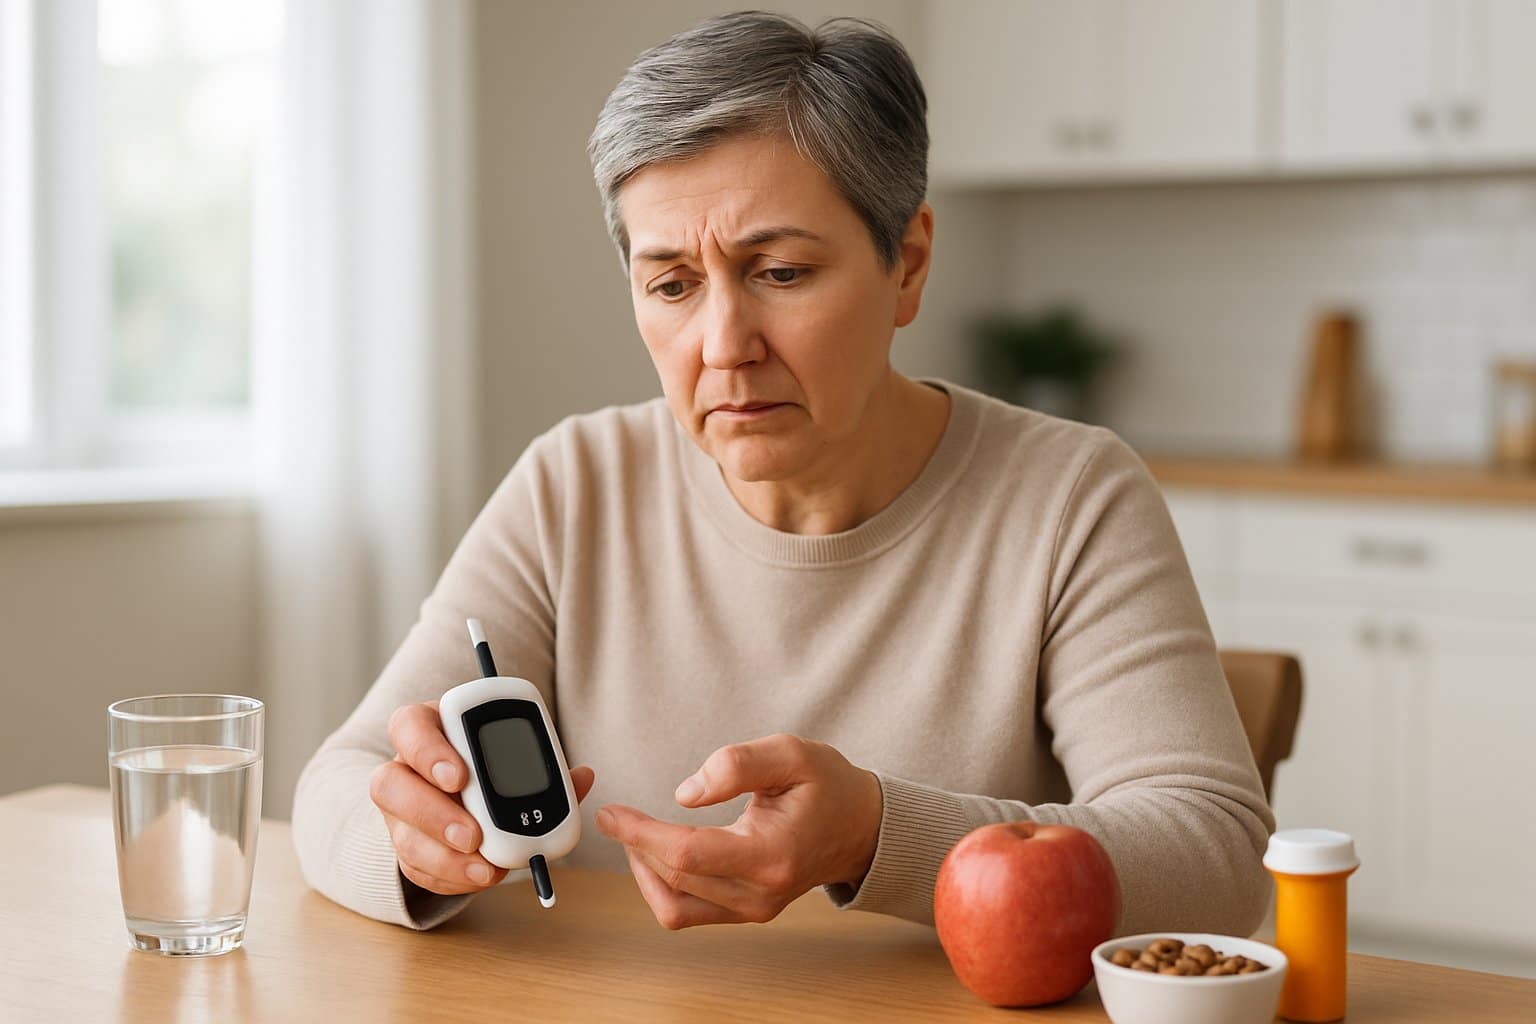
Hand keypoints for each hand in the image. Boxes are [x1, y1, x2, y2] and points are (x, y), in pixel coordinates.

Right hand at [370, 700, 596, 895]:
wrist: (467, 792)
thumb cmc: (492, 762)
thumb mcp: (514, 751)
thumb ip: (543, 763)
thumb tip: (582, 777)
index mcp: (429, 729)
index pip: (408, 727)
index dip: (428, 751)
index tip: (460, 775)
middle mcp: (405, 769)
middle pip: (390, 786)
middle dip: (433, 814)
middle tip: (473, 835)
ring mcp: (400, 811)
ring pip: (401, 836)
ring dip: (444, 858)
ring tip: (485, 869)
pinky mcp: (407, 846)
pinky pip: (416, 868)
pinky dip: (450, 878)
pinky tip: (479, 878)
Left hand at [594, 733, 882, 928]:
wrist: (859, 826)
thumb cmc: (827, 785)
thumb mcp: (791, 753)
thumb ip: (738, 765)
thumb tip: (685, 793)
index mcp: (772, 854)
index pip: (689, 855)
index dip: (641, 833)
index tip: (613, 813)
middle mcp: (761, 893)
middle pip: (676, 880)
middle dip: (635, 846)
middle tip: (614, 816)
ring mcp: (754, 910)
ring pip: (675, 907)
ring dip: (644, 872)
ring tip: (633, 835)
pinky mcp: (746, 913)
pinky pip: (688, 913)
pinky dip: (662, 886)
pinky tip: (655, 854)